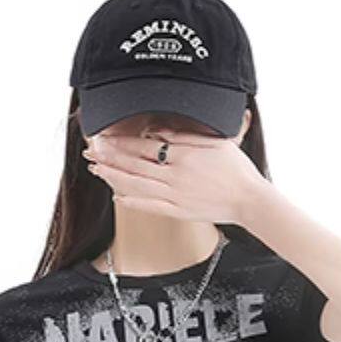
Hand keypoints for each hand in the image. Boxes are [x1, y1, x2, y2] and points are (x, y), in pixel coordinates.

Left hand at [83, 125, 265, 226]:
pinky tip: (117, 196)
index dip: (121, 143)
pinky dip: (132, 201)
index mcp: (185, 154)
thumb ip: (184, 134)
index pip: (144, 146)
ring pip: (137, 186)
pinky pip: (150, 207)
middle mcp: (176, 175)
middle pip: (135, 165)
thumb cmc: (236, 168)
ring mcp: (176, 196)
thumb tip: (157, 129)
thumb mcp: (214, 140)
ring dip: (114, 177)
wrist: (250, 199)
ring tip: (96, 170)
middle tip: (90, 152)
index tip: (104, 139)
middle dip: (109, 158)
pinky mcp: (178, 212)